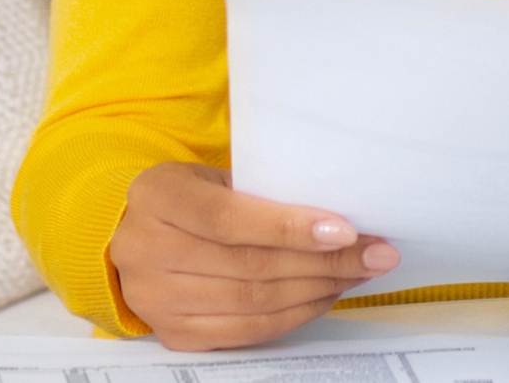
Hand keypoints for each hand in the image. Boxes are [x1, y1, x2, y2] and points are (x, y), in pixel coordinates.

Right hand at [109, 162, 399, 349]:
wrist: (134, 235)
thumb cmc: (189, 199)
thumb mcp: (211, 176)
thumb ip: (260, 193)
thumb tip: (339, 217)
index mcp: (157, 197)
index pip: (228, 219)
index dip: (290, 227)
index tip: (345, 230)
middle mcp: (147, 250)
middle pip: (251, 266)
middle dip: (324, 261)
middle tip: (375, 253)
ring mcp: (157, 299)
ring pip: (256, 303)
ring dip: (318, 289)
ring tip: (357, 272)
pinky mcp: (174, 333)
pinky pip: (249, 331)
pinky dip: (295, 314)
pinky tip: (324, 295)